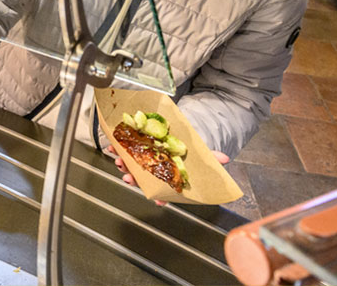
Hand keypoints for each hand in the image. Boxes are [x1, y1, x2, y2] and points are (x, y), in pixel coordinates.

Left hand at [105, 145, 230, 205]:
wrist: (175, 134)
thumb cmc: (186, 150)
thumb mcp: (199, 153)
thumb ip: (211, 157)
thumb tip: (224, 159)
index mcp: (170, 176)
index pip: (166, 192)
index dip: (163, 198)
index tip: (159, 202)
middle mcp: (155, 172)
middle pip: (144, 180)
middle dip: (135, 179)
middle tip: (130, 178)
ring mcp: (144, 161)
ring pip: (132, 167)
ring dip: (124, 165)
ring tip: (121, 162)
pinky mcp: (135, 149)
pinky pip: (124, 151)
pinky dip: (118, 149)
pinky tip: (113, 147)